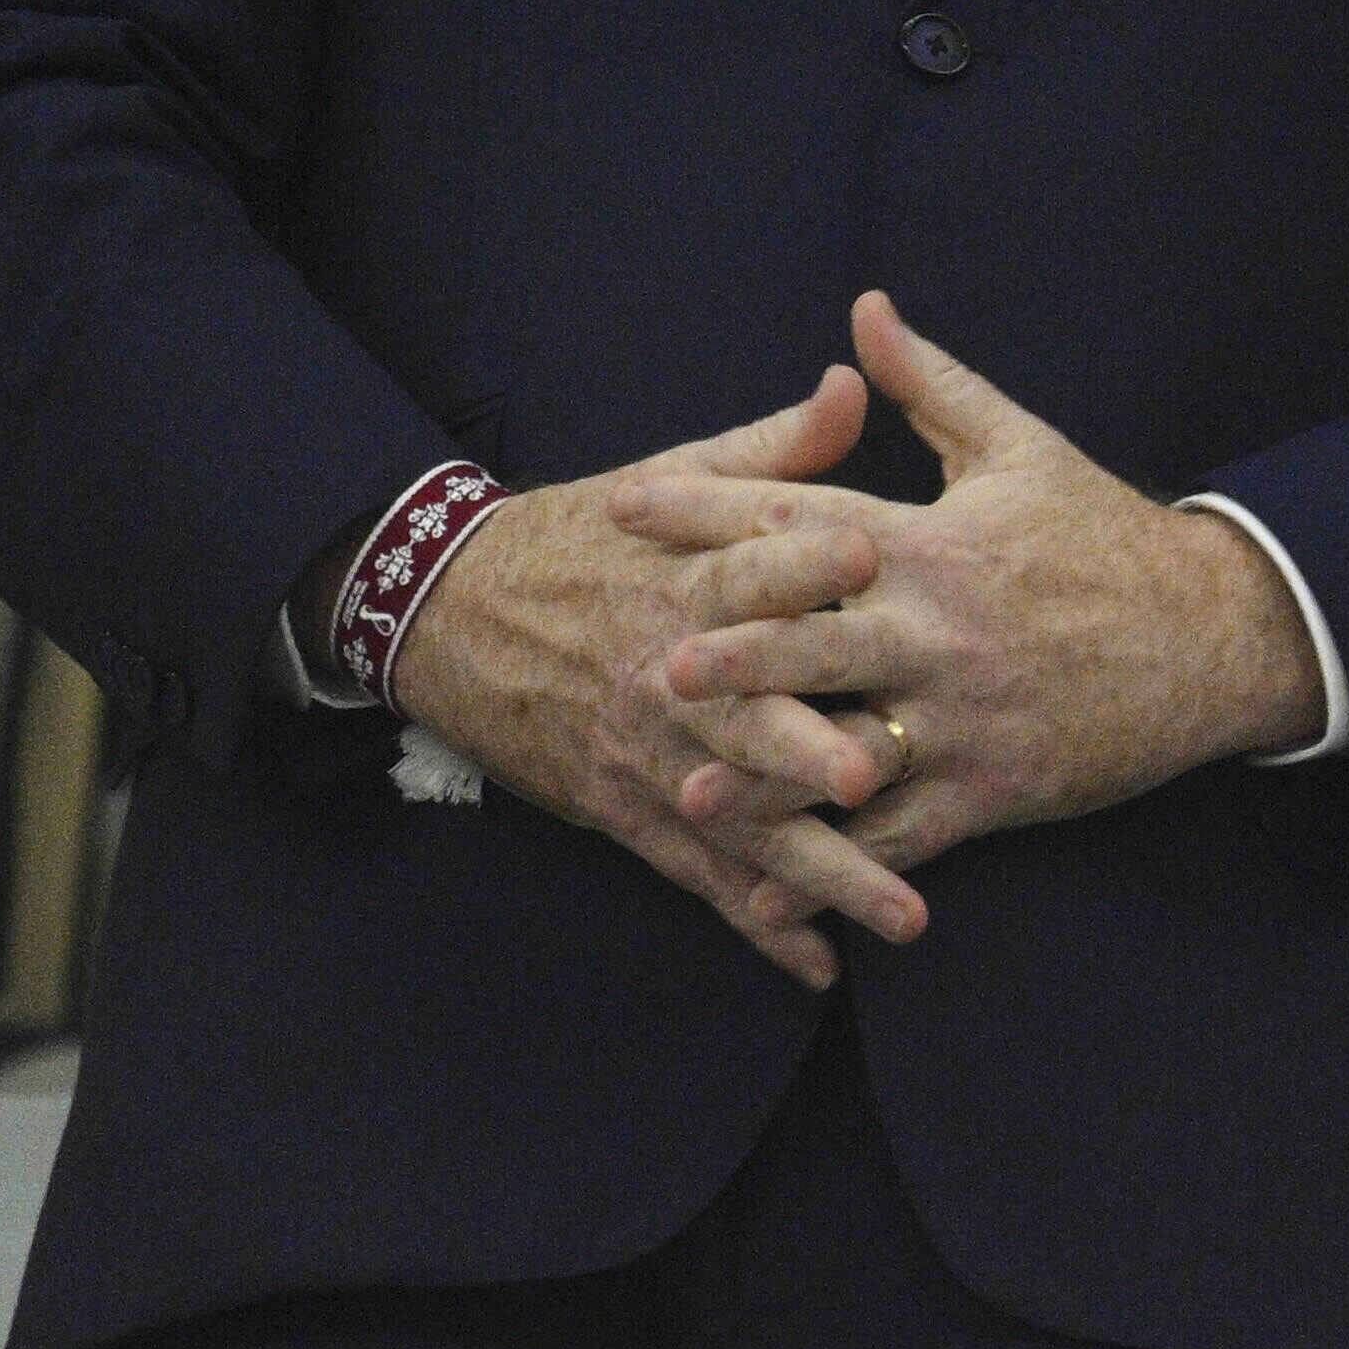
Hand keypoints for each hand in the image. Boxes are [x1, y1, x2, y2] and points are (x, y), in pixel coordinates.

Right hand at [383, 370, 886, 989]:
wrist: (445, 612)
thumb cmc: (579, 536)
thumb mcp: (664, 480)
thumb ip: (769, 450)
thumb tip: (852, 383)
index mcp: (683, 582)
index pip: (749, 567)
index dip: (806, 556)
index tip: (873, 546)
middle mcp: (669, 678)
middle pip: (745, 717)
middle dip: (804, 751)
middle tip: (872, 778)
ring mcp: (649, 755)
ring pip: (741, 821)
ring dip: (821, 872)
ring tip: (903, 912)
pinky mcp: (628, 809)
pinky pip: (703, 876)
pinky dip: (759, 923)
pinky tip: (822, 966)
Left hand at [619, 295, 1328, 943]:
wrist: (1217, 634)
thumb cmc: (1106, 536)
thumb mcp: (1021, 446)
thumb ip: (929, 384)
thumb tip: (863, 309)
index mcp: (935, 545)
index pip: (804, 519)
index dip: (709, 508)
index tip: (628, 503)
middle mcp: (941, 631)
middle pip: (816, 644)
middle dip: (733, 657)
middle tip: (652, 664)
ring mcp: (966, 716)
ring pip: (849, 751)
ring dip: (768, 779)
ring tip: (691, 796)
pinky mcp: (995, 788)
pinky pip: (902, 834)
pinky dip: (836, 865)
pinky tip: (775, 885)